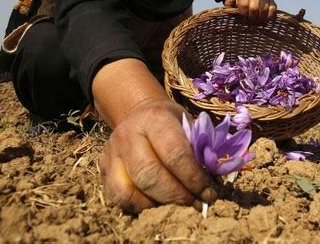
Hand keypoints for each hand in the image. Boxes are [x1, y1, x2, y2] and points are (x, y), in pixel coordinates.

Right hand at [99, 99, 217, 212]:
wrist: (139, 114)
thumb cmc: (171, 122)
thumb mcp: (189, 124)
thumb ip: (202, 148)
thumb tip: (216, 178)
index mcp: (155, 119)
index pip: (175, 154)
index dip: (194, 178)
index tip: (209, 193)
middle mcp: (128, 134)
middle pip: (150, 175)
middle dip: (177, 195)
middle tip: (195, 202)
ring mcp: (112, 152)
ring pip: (129, 191)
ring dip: (158, 204)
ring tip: (177, 202)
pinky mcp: (103, 168)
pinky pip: (118, 198)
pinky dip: (139, 206)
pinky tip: (157, 201)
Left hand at [224, 0, 276, 23]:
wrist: (251, 0)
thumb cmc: (240, 7)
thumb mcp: (233, 6)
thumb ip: (229, 3)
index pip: (244, 5)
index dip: (243, 15)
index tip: (243, 20)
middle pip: (254, 9)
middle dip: (252, 18)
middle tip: (250, 23)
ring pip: (264, 10)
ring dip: (260, 19)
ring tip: (256, 23)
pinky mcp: (272, 2)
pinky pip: (272, 10)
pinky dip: (268, 17)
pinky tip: (264, 21)